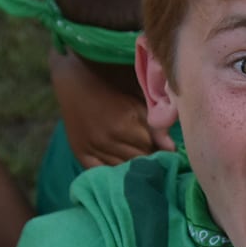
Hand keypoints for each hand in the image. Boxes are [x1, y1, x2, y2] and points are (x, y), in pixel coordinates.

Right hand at [50, 53, 172, 167]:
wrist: (74, 73)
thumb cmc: (113, 79)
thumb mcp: (138, 94)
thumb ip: (155, 121)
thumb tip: (171, 148)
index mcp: (127, 122)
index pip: (156, 151)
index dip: (163, 150)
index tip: (167, 149)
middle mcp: (109, 139)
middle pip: (140, 161)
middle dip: (150, 158)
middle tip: (155, 154)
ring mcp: (93, 147)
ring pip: (123, 169)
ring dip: (133, 166)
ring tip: (138, 158)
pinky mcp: (80, 153)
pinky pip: (100, 172)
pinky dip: (112, 172)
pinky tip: (120, 167)